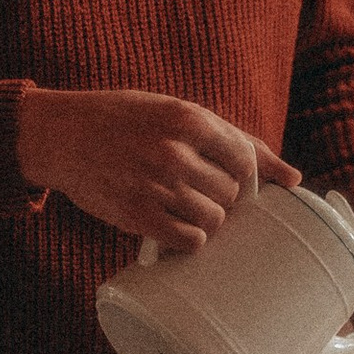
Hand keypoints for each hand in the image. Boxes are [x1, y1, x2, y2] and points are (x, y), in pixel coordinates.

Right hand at [18, 86, 296, 251]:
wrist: (59, 135)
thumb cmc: (125, 120)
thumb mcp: (176, 112)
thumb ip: (234, 139)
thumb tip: (294, 178)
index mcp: (188, 119)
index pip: (246, 161)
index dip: (242, 175)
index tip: (226, 176)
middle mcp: (174, 152)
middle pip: (232, 194)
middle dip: (222, 196)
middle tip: (194, 189)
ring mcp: (156, 186)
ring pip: (215, 219)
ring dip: (206, 219)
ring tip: (181, 205)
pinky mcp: (137, 215)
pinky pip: (189, 240)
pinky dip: (189, 239)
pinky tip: (176, 226)